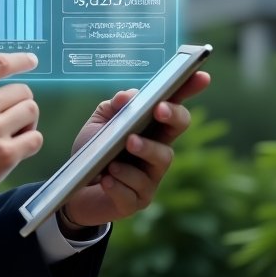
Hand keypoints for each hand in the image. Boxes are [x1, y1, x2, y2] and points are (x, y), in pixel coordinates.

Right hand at [0, 53, 42, 222]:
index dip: (20, 60)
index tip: (31, 61)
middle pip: (22, 90)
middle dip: (20, 103)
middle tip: (11, 119)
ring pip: (31, 111)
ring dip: (26, 122)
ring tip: (12, 135)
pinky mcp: (4, 155)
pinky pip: (34, 139)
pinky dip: (29, 143)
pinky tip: (15, 150)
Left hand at [59, 71, 209, 229]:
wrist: (74, 191)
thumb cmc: (92, 153)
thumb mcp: (97, 125)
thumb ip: (112, 108)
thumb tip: (128, 96)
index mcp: (149, 128)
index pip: (172, 105)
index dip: (189, 90)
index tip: (201, 75)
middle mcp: (156, 151)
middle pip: (178, 128)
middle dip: (173, 116)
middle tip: (159, 109)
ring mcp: (150, 178)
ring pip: (161, 160)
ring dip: (144, 149)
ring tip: (126, 144)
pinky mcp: (137, 201)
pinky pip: (135, 191)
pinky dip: (119, 183)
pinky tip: (106, 179)